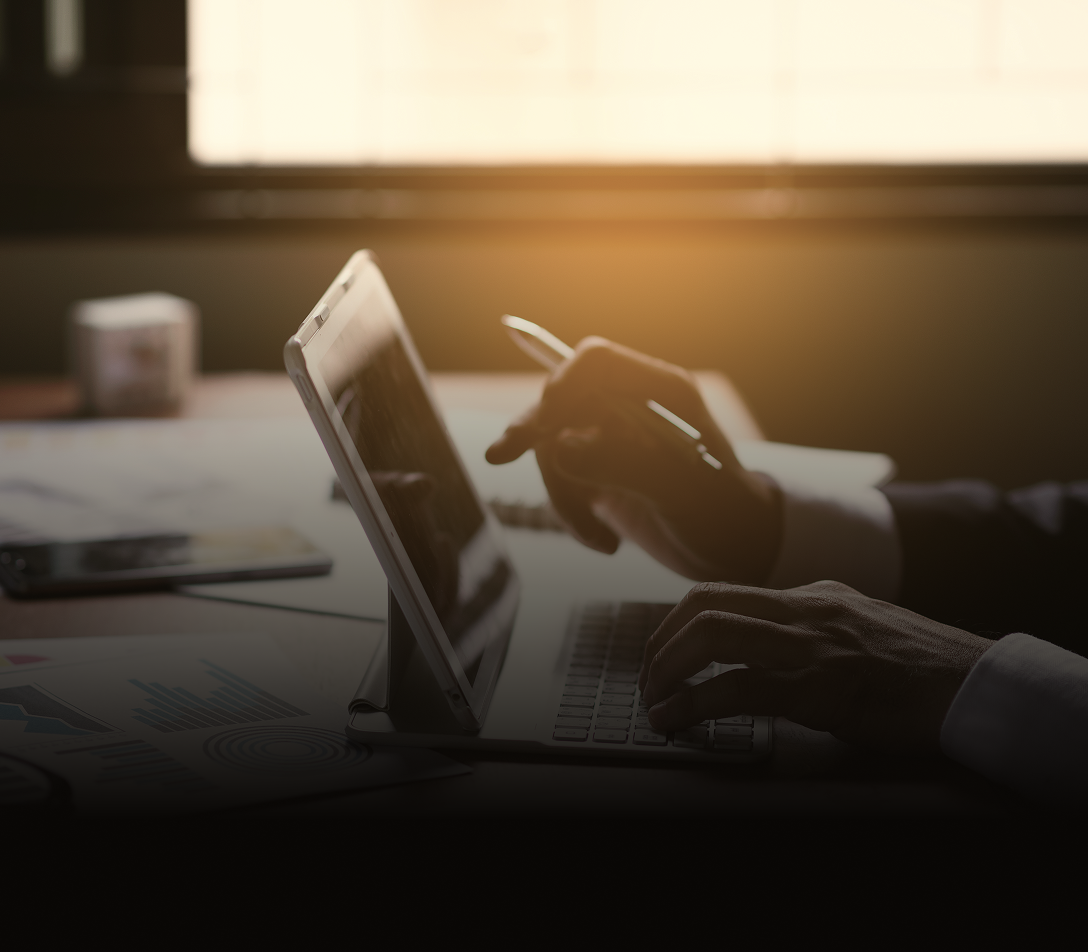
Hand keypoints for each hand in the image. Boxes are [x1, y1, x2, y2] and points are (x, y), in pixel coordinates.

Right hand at [485, 337, 781, 584]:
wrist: (735, 554)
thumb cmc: (726, 517)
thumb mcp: (683, 492)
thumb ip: (623, 464)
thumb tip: (559, 447)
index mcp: (663, 392)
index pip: (597, 362)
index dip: (562, 383)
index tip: (542, 424)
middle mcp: (633, 406)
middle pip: (562, 400)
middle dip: (535, 431)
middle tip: (501, 455)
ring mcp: (612, 438)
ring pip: (553, 445)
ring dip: (563, 494)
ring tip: (599, 540)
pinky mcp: (598, 469)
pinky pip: (559, 478)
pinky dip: (570, 512)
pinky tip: (603, 541)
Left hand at [639, 580, 992, 750]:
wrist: (974, 685)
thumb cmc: (920, 667)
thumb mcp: (858, 628)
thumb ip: (811, 631)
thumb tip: (764, 654)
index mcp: (811, 595)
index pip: (722, 592)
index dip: (678, 622)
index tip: (663, 652)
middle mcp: (804, 610)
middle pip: (703, 605)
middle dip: (661, 643)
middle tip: (649, 679)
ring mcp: (810, 644)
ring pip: (711, 635)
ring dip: (666, 670)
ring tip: (654, 701)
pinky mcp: (818, 687)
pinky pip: (737, 689)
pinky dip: (694, 705)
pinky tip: (676, 721)